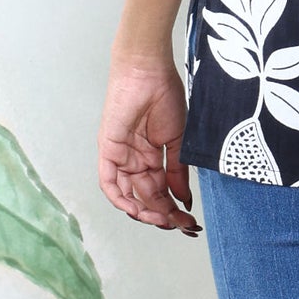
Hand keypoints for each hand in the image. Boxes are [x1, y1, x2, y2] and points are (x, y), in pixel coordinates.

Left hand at [99, 53, 200, 235]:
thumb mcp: (177, 140)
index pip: (161, 192)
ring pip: (128, 195)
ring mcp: (120, 156)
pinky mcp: (108, 150)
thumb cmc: (164, 96)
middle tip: (182, 226)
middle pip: (146, 197)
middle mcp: (134, 160)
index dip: (174, 209)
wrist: (149, 71)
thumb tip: (183, 199)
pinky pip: (109, 183)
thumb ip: (178, 172)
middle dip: (164, 214)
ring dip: (145, 211)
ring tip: (164, 220)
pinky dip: (121, 199)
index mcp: (151, 157)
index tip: (190, 223)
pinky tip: (138, 210)